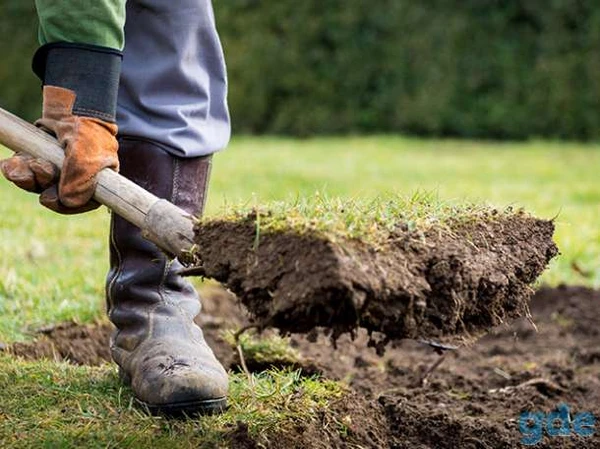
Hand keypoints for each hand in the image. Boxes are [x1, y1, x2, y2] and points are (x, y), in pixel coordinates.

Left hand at [0, 86, 118, 213]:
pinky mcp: (42, 158)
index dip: (64, 205)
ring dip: (27, 177)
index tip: (48, 199)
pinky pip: (26, 170)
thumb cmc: (86, 130)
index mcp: (98, 181)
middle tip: (38, 168)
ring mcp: (59, 168)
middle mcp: (78, 177)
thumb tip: (67, 201)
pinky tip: (7, 164)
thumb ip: (80, 179)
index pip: (83, 203)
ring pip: (38, 183)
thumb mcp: (87, 155)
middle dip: (42, 184)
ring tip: (20, 164)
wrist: (73, 104)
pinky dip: (16, 169)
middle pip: (57, 194)